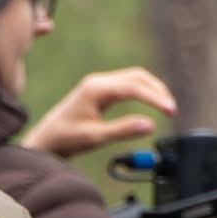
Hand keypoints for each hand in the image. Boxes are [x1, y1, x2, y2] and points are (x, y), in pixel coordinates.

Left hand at [22, 67, 177, 157]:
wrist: (45, 140)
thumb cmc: (65, 139)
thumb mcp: (95, 137)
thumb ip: (122, 130)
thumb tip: (150, 125)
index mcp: (96, 89)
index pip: (134, 87)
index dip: (155, 98)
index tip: (169, 111)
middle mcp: (98, 81)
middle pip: (138, 76)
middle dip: (157, 91)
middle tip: (171, 110)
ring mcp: (99, 84)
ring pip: (134, 78)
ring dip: (152, 89)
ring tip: (165, 107)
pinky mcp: (99, 90)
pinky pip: (127, 84)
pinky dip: (142, 91)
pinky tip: (151, 102)